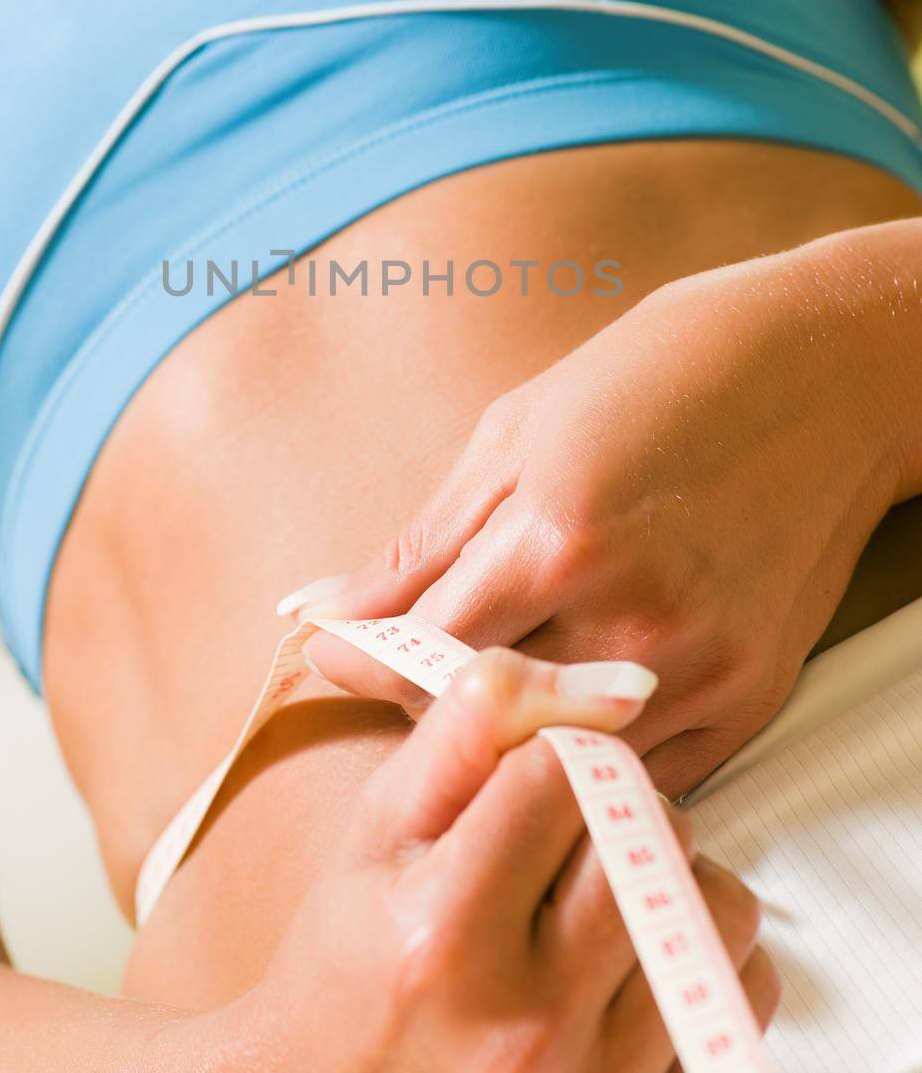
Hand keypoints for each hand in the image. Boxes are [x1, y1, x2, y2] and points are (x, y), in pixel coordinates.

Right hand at [242, 647, 777, 1072]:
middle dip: (613, 805)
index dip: (546, 753)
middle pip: (647, 829)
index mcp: (443, 930)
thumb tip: (612, 680)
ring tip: (598, 889)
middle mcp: (527, 1015)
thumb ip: (475, 724)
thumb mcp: (380, 826)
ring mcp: (596, 1072)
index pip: (563, 768)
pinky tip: (631, 952)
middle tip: (555, 836)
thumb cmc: (351, 955)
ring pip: (715, 902)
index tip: (517, 780)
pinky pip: (745, 986)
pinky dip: (702, 950)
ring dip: (669, 872)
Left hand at [286, 241, 905, 795]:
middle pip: (478, 719)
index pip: (416, 653)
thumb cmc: (659, 375)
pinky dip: (586, 745)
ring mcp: (698, 666)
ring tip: (496, 667)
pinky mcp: (750, 695)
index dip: (359, 658)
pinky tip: (572, 686)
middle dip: (422, 697)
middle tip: (410, 658)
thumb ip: (419, 544)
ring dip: (507, 732)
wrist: (828, 372)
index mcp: (557, 535)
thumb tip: (315, 609)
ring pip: (555, 760)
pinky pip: (637, 770)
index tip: (334, 648)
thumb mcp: (518, 431)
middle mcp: (630, 617)